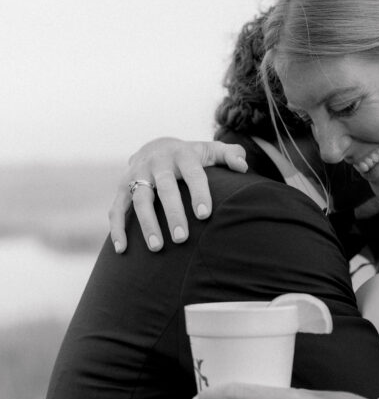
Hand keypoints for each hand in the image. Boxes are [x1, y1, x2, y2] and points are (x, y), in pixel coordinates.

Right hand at [109, 137, 247, 252]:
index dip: (199, 193)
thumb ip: (230, 155)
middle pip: (164, 188)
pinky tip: (122, 250)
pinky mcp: (122, 187)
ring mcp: (137, 174)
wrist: (155, 147)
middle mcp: (157, 162)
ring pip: (139, 199)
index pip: (193, 173)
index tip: (204, 215)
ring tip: (157, 248)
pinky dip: (117, 229)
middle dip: (173, 213)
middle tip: (181, 239)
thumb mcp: (210, 151)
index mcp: (182, 154)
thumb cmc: (191, 157)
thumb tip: (242, 166)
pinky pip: (116, 209)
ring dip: (146, 224)